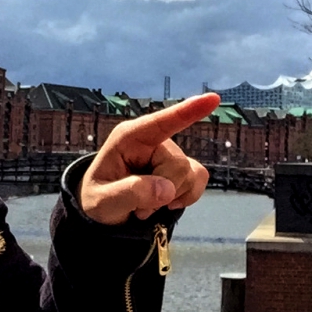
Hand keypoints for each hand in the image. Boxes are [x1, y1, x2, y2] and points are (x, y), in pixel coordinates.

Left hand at [79, 93, 220, 224]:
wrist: (105, 212)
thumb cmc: (98, 199)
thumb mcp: (103, 201)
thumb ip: (131, 193)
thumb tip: (167, 189)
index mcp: (129, 138)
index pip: (161, 122)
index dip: (187, 111)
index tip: (213, 99)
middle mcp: (153, 141)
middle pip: (178, 165)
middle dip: (163, 192)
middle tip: (138, 207)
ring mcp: (169, 153)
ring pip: (191, 174)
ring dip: (172, 197)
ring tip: (147, 205)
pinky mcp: (181, 168)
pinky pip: (200, 178)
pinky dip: (189, 196)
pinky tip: (168, 203)